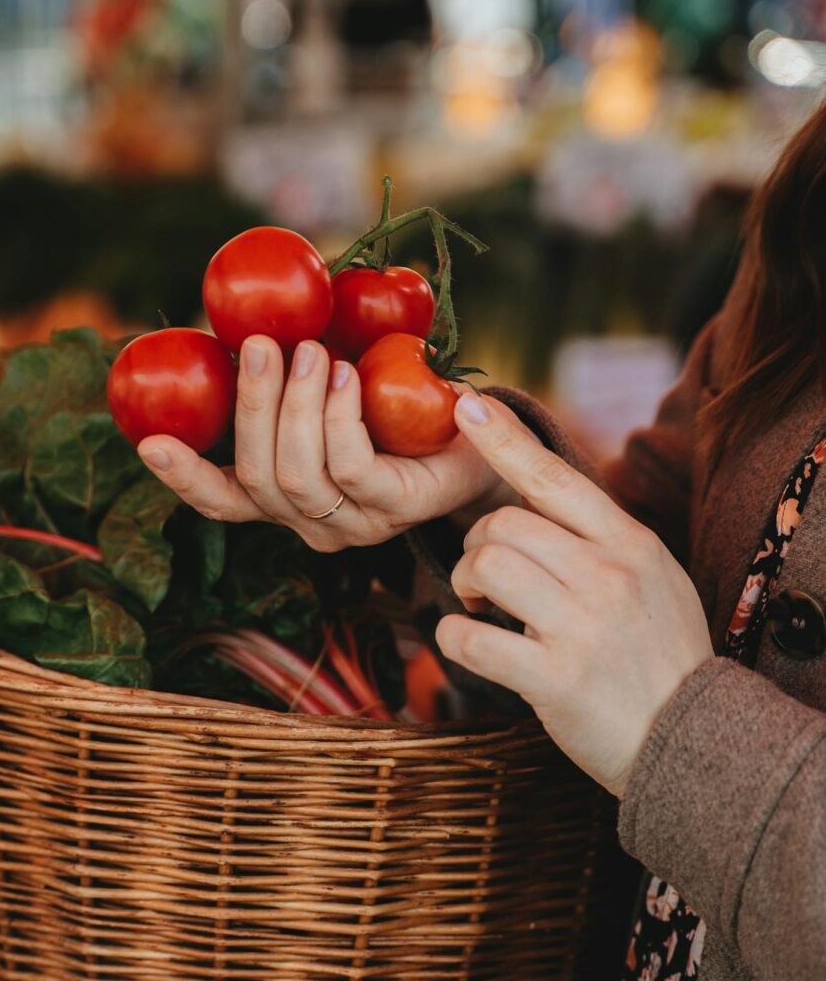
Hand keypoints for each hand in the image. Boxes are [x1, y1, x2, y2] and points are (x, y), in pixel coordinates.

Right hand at [136, 336, 512, 551]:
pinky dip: (339, 415)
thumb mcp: (333, 388)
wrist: (482, 436)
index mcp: (288, 500)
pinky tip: (348, 374)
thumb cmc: (398, 406)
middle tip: (261, 346)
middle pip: (258, 479)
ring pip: (298, 476)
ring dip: (295, 406)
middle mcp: (314, 524)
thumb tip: (243, 323)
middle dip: (251, 407)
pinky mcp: (398, 508)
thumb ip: (290, 376)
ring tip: (309, 351)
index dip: (184, 478)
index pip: (225, 503)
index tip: (148, 442)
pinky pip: (350, 466)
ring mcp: (357, 524)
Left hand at [436, 393, 712, 797]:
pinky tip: (467, 642)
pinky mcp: (556, 678)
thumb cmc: (659, 653)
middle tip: (482, 577)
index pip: (556, 477)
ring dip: (465, 583)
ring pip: (487, 564)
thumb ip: (601, 536)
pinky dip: (452, 638)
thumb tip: (540, 493)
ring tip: (477, 606)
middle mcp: (608, 575)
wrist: (693, 741)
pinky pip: (471, 639)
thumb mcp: (653, 577)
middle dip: (475, 545)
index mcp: (630, 544)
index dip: (505, 439)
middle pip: (504, 524)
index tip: (468, 405)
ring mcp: (583, 625)